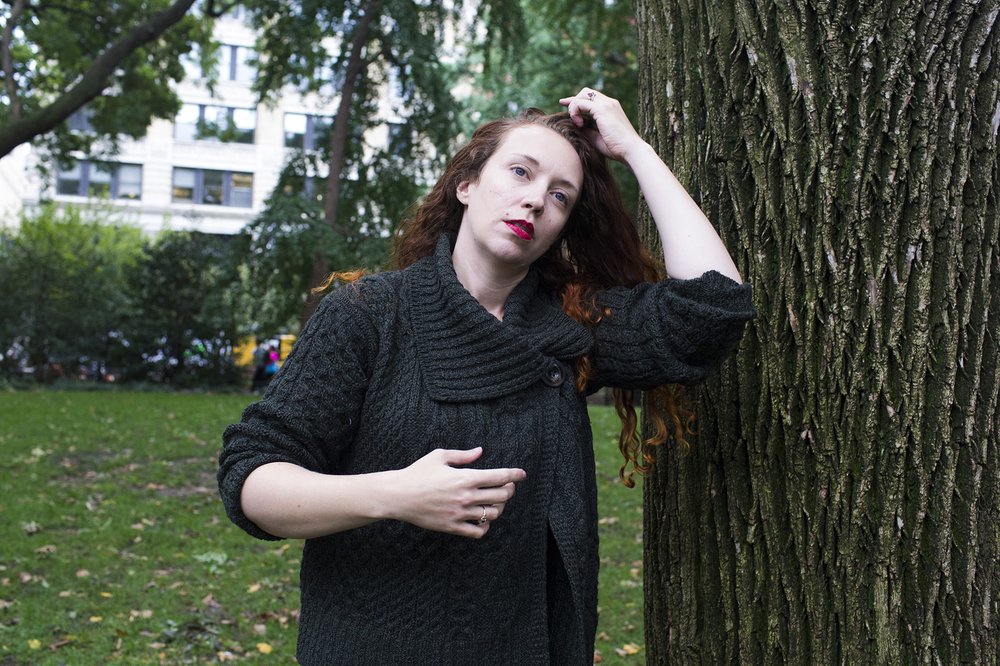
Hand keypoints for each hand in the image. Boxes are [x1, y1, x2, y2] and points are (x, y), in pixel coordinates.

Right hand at [387, 447, 525, 538]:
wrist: (398, 495)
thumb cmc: (417, 473)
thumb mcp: (439, 456)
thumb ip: (462, 455)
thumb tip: (480, 452)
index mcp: (465, 477)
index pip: (499, 476)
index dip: (514, 475)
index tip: (522, 474)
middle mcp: (466, 496)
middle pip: (501, 496)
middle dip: (509, 490)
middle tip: (508, 486)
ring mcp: (460, 513)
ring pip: (493, 514)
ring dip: (499, 507)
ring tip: (495, 502)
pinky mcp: (452, 527)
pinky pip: (478, 531)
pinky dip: (485, 526)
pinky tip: (483, 519)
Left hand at [558, 88, 646, 162]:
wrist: (631, 150)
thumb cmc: (616, 148)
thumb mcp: (597, 138)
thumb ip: (587, 130)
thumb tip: (576, 127)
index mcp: (611, 108)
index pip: (591, 97)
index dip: (576, 100)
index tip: (564, 104)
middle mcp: (609, 103)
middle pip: (586, 92)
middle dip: (573, 100)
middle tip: (564, 109)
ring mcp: (606, 104)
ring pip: (582, 95)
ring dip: (574, 106)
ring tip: (576, 123)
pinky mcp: (602, 109)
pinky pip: (580, 103)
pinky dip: (575, 111)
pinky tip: (578, 123)